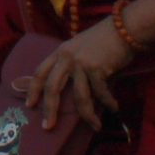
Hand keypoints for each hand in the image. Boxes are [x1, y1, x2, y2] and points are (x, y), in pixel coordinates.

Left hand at [16, 21, 130, 130]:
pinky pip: (100, 93)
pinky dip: (108, 103)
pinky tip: (114, 107)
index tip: (29, 105)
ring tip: (95, 126)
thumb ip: (69, 63)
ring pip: (79, 97)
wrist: (124, 27)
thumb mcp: (79, 47)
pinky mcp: (97, 68)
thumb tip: (64, 85)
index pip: (39, 72)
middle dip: (49, 109)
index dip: (32, 89)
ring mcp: (81, 63)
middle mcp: (67, 57)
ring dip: (88, 115)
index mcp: (59, 52)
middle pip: (52, 87)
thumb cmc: (103, 39)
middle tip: (48, 126)